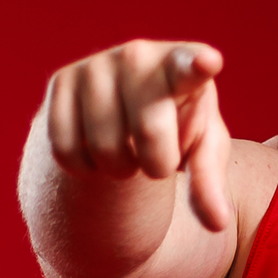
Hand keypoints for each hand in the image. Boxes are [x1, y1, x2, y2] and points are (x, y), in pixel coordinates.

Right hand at [45, 40, 233, 231]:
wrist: (124, 109)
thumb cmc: (177, 128)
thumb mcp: (200, 152)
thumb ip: (209, 183)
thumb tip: (217, 223)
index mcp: (184, 66)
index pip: (189, 68)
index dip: (197, 66)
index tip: (208, 62)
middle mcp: (139, 54)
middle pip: (148, 131)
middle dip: (157, 162)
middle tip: (159, 155)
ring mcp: (95, 65)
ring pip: (104, 147)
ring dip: (120, 167)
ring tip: (128, 146)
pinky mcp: (60, 80)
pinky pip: (67, 149)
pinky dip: (86, 166)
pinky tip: (97, 145)